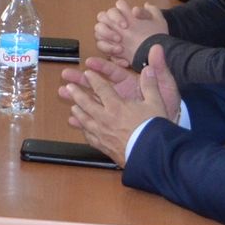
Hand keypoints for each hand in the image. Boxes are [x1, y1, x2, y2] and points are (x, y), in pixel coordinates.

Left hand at [60, 48, 180, 164]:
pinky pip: (89, 137)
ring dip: (77, 112)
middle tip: (68, 86)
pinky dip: (83, 131)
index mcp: (116, 106)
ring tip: (72, 107)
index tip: (87, 72)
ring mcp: (102, 133)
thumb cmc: (154, 128)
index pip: (101, 88)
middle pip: (86, 103)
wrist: (152, 155)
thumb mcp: (156, 104)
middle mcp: (105, 118)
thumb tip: (148, 69)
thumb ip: (150, 85)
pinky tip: (82, 129)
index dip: (93, 79)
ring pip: (84, 120)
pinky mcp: (103, 146)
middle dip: (76, 93)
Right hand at [93, 1, 165, 59]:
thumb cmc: (156, 32)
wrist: (159, 48)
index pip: (113, 9)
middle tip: (119, 38)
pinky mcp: (109, 48)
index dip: (117, 16)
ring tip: (120, 49)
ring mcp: (109, 35)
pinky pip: (103, 50)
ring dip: (107, 42)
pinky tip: (124, 61)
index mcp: (123, 13)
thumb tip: (135, 10)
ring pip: (98, 34)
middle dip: (108, 29)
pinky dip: (112, 55)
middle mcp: (113, 22)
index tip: (126, 25)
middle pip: (101, 19)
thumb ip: (148, 12)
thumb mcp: (158, 20)